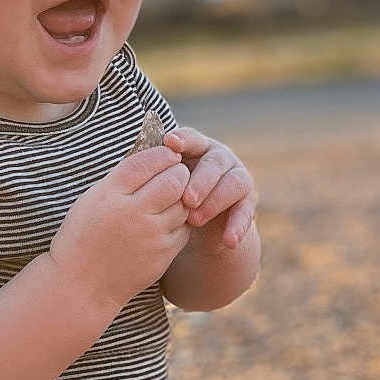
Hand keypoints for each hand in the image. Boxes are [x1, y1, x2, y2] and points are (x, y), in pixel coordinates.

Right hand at [50, 143, 192, 309]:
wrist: (81, 285)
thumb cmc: (83, 237)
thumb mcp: (92, 199)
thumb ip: (121, 179)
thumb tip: (153, 158)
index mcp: (110, 193)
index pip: (147, 161)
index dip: (163, 154)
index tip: (169, 153)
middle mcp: (132, 212)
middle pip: (174, 180)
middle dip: (180, 173)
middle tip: (178, 173)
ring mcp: (150, 235)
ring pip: (183, 205)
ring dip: (183, 198)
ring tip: (172, 198)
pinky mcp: (163, 254)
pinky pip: (184, 229)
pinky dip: (181, 222)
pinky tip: (169, 221)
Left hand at [163, 127, 256, 249]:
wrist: (200, 227)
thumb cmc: (172, 199)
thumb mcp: (163, 186)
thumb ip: (155, 175)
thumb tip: (132, 167)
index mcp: (197, 148)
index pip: (192, 138)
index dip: (183, 139)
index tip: (170, 143)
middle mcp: (220, 158)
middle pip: (214, 162)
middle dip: (201, 181)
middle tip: (186, 200)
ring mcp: (237, 177)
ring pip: (234, 183)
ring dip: (215, 202)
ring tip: (195, 220)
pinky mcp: (247, 202)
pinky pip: (246, 212)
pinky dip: (238, 227)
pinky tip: (228, 241)